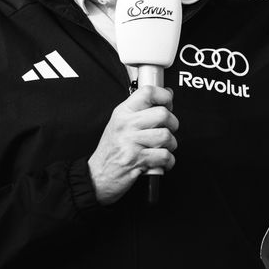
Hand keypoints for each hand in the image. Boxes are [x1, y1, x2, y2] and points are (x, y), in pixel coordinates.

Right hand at [86, 85, 177, 203]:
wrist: (97, 177)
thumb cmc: (111, 151)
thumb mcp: (120, 124)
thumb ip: (141, 110)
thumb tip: (167, 94)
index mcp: (123, 112)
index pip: (148, 92)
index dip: (165, 97)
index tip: (168, 104)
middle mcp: (126, 124)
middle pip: (163, 114)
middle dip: (172, 125)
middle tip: (166, 131)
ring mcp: (131, 142)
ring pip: (166, 136)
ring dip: (170, 145)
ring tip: (161, 148)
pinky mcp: (137, 160)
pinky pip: (165, 156)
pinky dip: (167, 162)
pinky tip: (159, 162)